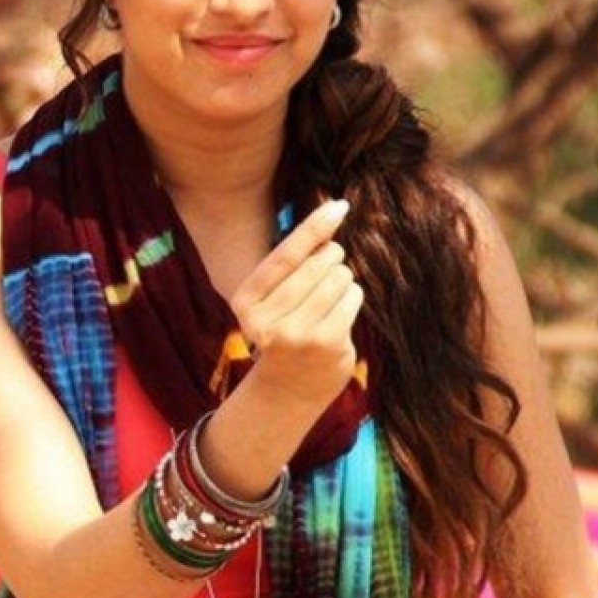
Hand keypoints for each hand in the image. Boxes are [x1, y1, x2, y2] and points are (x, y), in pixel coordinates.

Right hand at [227, 199, 360, 420]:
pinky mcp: (326, 343)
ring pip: (339, 277)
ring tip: (328, 302)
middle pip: (319, 263)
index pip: (286, 254)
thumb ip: (293, 262)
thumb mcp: (272, 299)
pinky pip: (352, 297)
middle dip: (331, 261)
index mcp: (245, 302)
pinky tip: (339, 316)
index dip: (314, 227)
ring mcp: (297, 333)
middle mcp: (266, 319)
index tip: (339, 206)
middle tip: (324, 278)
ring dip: (342, 282)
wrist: (285, 390)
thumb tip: (330, 214)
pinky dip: (351, 298)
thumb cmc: (283, 332)